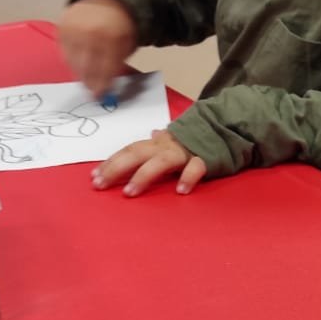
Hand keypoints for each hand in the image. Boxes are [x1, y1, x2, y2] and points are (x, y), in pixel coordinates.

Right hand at [58, 0, 137, 96]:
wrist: (108, 1)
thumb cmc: (120, 28)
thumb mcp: (128, 45)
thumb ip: (117, 65)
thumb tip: (104, 87)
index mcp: (111, 37)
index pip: (104, 69)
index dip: (102, 85)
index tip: (100, 96)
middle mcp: (90, 33)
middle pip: (86, 68)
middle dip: (90, 83)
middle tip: (92, 91)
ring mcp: (74, 30)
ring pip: (73, 63)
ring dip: (80, 74)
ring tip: (87, 78)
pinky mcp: (62, 28)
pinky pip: (64, 53)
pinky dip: (71, 61)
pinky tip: (79, 64)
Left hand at [92, 129, 207, 195]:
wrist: (226, 128)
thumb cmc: (196, 139)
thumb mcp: (175, 138)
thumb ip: (160, 141)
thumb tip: (149, 135)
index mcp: (157, 143)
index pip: (128, 150)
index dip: (111, 162)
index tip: (94, 177)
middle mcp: (166, 146)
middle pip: (136, 154)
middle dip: (116, 168)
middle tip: (100, 184)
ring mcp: (185, 152)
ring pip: (160, 162)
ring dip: (143, 176)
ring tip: (129, 192)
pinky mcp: (205, 159)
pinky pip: (195, 168)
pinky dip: (188, 178)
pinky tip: (180, 191)